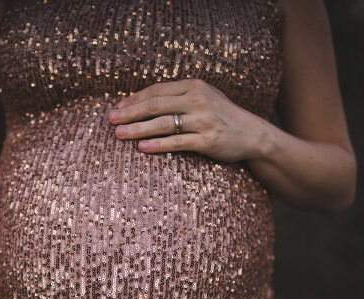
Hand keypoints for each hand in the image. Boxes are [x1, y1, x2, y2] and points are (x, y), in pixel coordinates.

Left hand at [108, 78, 266, 162]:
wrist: (253, 134)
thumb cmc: (221, 116)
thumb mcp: (202, 98)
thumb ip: (178, 97)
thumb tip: (142, 102)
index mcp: (193, 86)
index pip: (156, 90)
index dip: (134, 99)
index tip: (117, 108)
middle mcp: (198, 100)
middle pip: (155, 104)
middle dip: (130, 113)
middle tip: (111, 121)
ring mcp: (203, 120)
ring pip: (162, 123)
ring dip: (137, 129)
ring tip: (119, 134)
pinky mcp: (207, 140)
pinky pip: (177, 142)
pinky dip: (157, 145)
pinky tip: (141, 147)